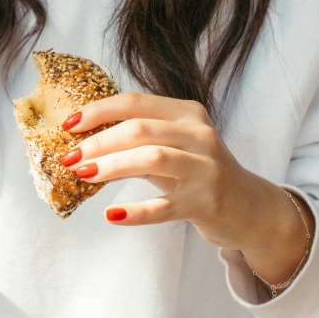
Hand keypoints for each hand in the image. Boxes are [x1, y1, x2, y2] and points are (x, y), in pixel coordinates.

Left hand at [64, 93, 313, 286]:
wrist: (249, 207)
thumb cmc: (198, 170)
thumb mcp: (174, 144)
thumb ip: (139, 136)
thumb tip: (83, 138)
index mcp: (187, 112)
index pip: (135, 102)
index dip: (98, 111)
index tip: (69, 124)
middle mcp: (199, 135)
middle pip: (140, 129)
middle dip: (99, 142)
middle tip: (70, 157)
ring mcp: (205, 169)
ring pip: (152, 159)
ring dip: (112, 166)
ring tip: (83, 175)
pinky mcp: (206, 203)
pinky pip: (165, 207)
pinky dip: (136, 211)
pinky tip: (112, 215)